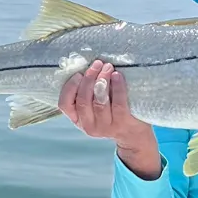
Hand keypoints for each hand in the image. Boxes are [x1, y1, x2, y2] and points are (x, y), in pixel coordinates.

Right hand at [59, 60, 160, 178]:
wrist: (133, 134)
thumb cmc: (111, 113)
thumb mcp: (93, 108)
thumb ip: (86, 93)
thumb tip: (85, 66)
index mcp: (77, 119)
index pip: (64, 104)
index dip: (70, 87)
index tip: (79, 74)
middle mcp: (88, 126)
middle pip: (83, 100)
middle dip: (89, 78)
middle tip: (97, 64)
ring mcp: (105, 127)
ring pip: (99, 101)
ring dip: (102, 80)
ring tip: (108, 67)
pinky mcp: (121, 123)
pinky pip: (118, 103)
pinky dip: (117, 87)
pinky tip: (117, 76)